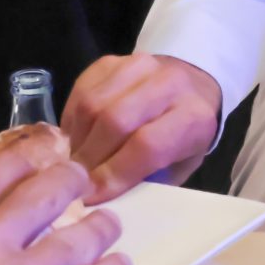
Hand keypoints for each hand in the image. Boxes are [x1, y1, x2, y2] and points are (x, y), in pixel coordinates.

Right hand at [62, 52, 224, 200]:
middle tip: (75, 184)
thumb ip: (148, 182)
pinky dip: (72, 121)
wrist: (192, 84)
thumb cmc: (184, 136)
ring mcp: (138, 65)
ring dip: (78, 141)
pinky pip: (80, 92)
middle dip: (90, 159)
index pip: (147, 146)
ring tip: (75, 164)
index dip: (114, 173)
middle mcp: (169, 84)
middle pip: (115, 121)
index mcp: (193, 117)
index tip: (91, 196)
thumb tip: (103, 204)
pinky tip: (76, 140)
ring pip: (92, 105)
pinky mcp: (112, 61)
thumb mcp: (180, 166)